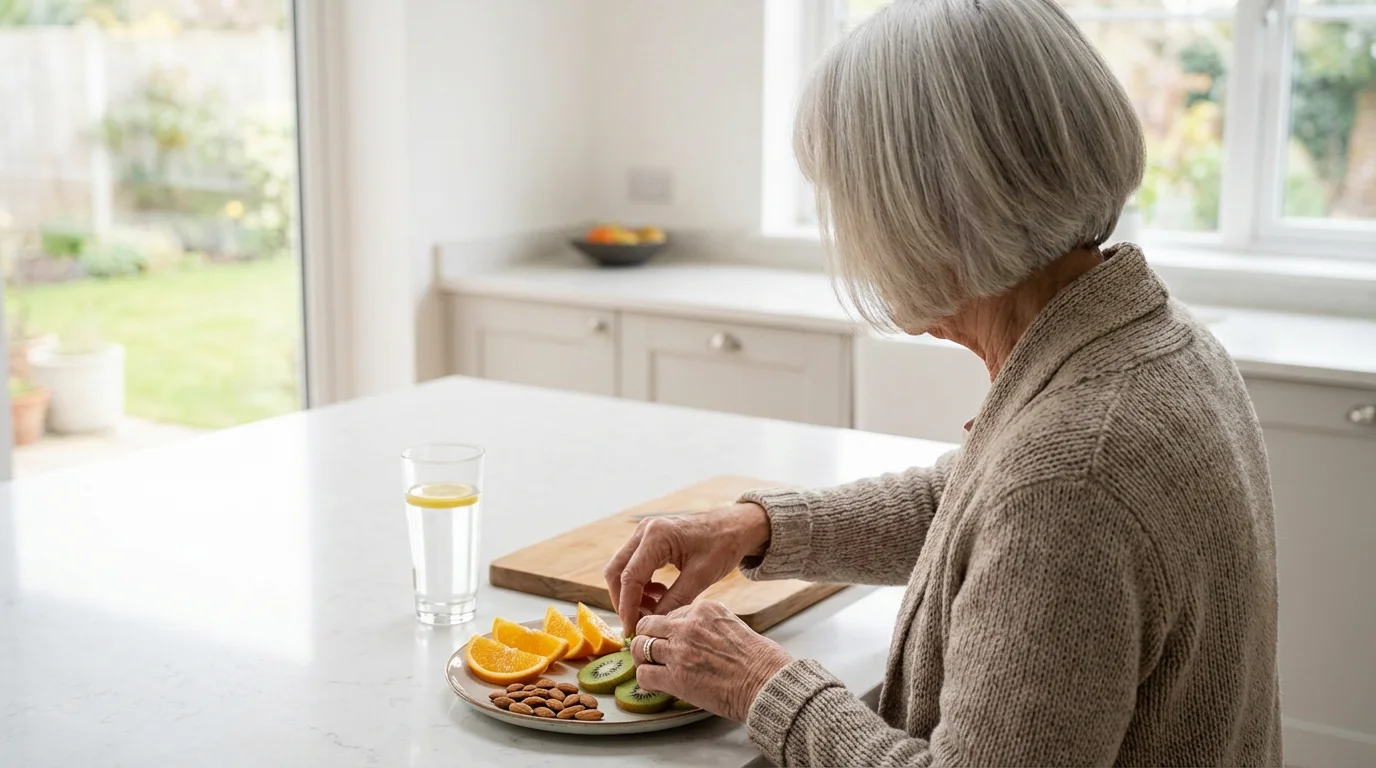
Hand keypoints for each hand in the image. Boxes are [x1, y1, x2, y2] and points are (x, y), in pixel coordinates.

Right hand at [604, 503, 769, 634]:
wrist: (735, 527)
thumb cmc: (723, 546)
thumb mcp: (701, 577)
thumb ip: (675, 601)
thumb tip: (653, 624)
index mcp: (657, 536)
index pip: (630, 578)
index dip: (628, 607)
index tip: (631, 630)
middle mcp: (645, 530)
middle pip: (616, 571)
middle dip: (623, 601)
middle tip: (636, 624)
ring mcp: (644, 532)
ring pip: (621, 569)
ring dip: (631, 593)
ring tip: (653, 610)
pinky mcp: (648, 538)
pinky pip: (633, 565)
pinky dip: (640, 584)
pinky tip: (659, 595)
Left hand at [630, 601, 791, 721]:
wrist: (767, 683)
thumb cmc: (760, 660)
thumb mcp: (734, 626)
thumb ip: (710, 626)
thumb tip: (698, 637)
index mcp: (704, 609)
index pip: (670, 613)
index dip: (666, 629)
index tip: (668, 639)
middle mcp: (687, 625)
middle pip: (648, 624)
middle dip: (646, 637)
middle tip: (650, 650)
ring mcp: (679, 651)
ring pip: (639, 647)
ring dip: (641, 658)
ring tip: (648, 667)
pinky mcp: (675, 677)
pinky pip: (644, 675)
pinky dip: (645, 680)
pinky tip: (655, 684)